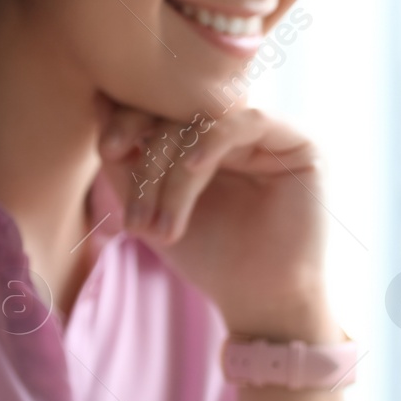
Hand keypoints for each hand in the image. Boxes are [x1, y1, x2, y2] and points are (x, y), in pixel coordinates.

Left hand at [95, 97, 335, 341]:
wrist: (261, 301)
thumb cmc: (211, 260)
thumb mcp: (154, 206)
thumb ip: (128, 159)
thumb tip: (100, 98)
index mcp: (207, 142)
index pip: (164, 110)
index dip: (129, 118)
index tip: (106, 150)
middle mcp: (240, 133)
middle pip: (182, 114)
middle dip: (149, 158)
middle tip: (134, 207)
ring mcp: (270, 138)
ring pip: (207, 123)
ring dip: (174, 171)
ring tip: (160, 224)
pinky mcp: (300, 145)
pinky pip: (248, 122)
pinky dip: (213, 141)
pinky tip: (193, 169)